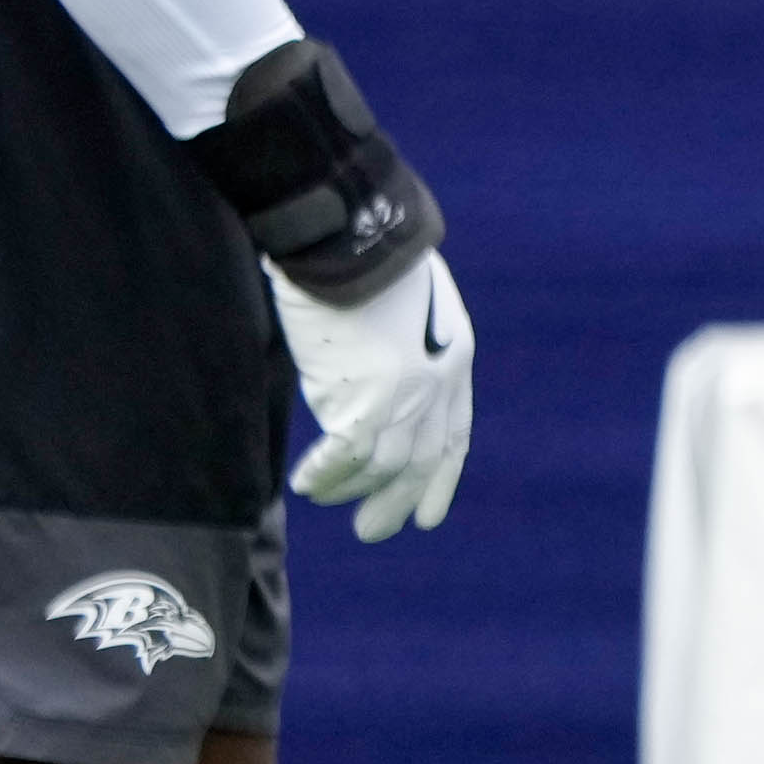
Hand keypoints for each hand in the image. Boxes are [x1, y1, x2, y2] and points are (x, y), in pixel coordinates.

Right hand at [268, 248, 473, 541]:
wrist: (347, 233)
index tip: (427, 515)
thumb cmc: (364, 251)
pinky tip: (307, 485)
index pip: (454, 437)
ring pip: (381, 464)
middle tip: (374, 531)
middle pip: (420, 460)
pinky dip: (325, 474)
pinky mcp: (364, 397)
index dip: (440, 480)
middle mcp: (438, 385)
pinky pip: (344, 454)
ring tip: (327, 499)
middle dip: (396, 499)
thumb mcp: (406, 298)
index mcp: (456, 358)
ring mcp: (403, 396)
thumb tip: (372, 372)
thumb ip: (402, 343)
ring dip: (351, 488)